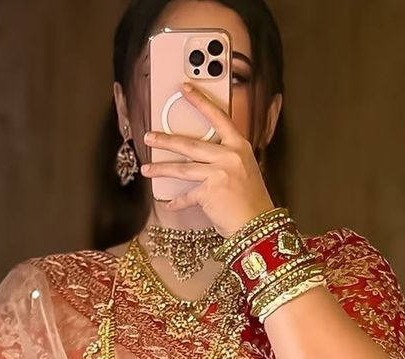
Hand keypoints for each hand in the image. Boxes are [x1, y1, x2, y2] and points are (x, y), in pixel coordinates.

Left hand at [139, 82, 274, 236]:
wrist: (257, 225)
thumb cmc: (251, 201)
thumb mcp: (245, 170)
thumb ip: (227, 159)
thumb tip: (203, 156)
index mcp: (239, 146)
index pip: (218, 117)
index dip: (200, 101)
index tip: (185, 89)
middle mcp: (229, 156)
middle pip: (191, 144)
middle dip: (166, 140)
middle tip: (149, 137)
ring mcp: (219, 173)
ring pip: (183, 168)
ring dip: (162, 168)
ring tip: (147, 168)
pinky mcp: (209, 193)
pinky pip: (187, 195)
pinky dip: (178, 201)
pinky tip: (169, 203)